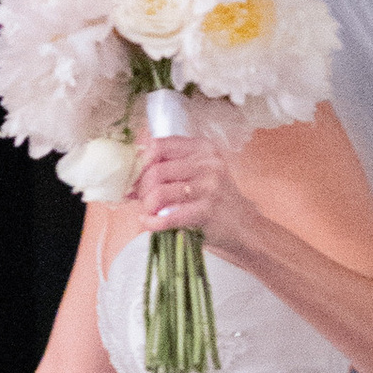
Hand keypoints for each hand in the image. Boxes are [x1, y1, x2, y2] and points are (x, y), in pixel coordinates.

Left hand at [134, 129, 252, 250]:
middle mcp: (207, 163)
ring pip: (159, 192)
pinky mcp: (206, 211)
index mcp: (203, 148)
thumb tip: (128, 176)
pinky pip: (167, 217)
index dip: (141, 162)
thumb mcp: (198, 174)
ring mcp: (208, 187)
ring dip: (146, 206)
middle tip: (141, 199)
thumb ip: (169, 169)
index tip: (136, 176)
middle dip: (141, 188)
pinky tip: (150, 223)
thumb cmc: (215, 200)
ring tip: (148, 212)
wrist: (244, 226)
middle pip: (155, 170)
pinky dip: (152, 222)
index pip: (159, 145)